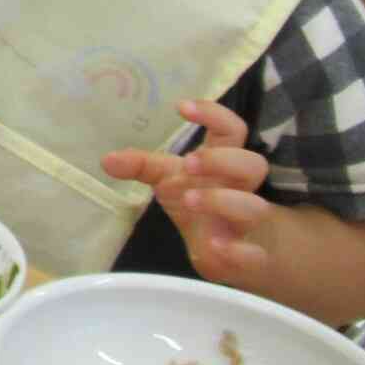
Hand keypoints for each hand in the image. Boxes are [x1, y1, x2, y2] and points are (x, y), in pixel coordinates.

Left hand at [102, 99, 272, 281]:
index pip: (231, 130)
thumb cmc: (198, 201)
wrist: (228, 250)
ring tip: (188, 200)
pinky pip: (256, 254)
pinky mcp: (249, 256)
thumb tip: (107, 160)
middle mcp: (241, 188)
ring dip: (223, 201)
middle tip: (188, 162)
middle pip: (252, 164)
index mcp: (223, 163)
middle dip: (221, 160)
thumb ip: (141, 166)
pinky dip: (240, 251)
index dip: (214, 115)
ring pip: (254, 206)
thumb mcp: (168, 178)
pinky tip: (217, 246)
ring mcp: (248, 222)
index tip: (182, 107)